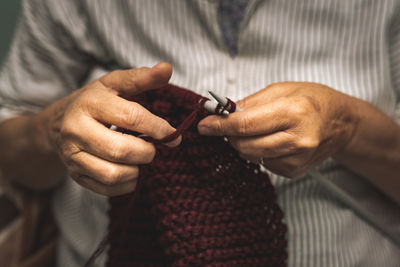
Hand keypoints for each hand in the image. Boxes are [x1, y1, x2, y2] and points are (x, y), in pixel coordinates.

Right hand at [35, 63, 179, 195]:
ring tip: (142, 159)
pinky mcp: (75, 175)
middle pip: (121, 150)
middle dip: (147, 152)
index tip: (172, 134)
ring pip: (113, 174)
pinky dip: (127, 185)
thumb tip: (167, 69)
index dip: (158, 128)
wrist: (59, 123)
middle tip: (154, 147)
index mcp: (90, 103)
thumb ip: (142, 78)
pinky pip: (106, 189)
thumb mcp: (115, 83)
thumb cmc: (94, 102)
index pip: (132, 118)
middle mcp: (76, 130)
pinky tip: (133, 171)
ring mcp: (73, 156)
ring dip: (138, 171)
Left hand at [198, 82, 357, 177]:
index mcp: (294, 112)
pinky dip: (257, 152)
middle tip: (227, 124)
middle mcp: (298, 139)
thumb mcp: (280, 89)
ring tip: (254, 129)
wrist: (341, 123)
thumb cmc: (311, 99)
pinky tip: (269, 140)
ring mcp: (297, 159)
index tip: (203, 125)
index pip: (245, 125)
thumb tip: (219, 113)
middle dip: (229, 135)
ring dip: (242, 143)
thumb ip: (248, 103)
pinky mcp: (294, 171)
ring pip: (250, 156)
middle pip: (244, 145)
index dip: (219, 126)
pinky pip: (262, 164)